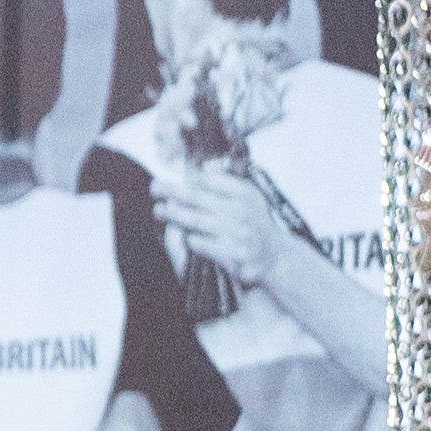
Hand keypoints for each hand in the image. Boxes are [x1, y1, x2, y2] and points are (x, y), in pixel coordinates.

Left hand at [157, 163, 293, 290]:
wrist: (275, 257)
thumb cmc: (254, 225)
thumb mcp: (247, 199)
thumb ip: (222, 185)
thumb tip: (190, 173)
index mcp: (244, 193)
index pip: (210, 180)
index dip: (189, 177)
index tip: (171, 174)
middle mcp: (242, 211)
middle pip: (198, 198)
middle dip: (173, 192)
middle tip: (155, 188)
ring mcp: (238, 233)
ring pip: (196, 221)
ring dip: (174, 215)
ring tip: (159, 210)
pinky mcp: (233, 255)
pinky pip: (202, 244)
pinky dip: (190, 239)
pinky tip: (183, 236)